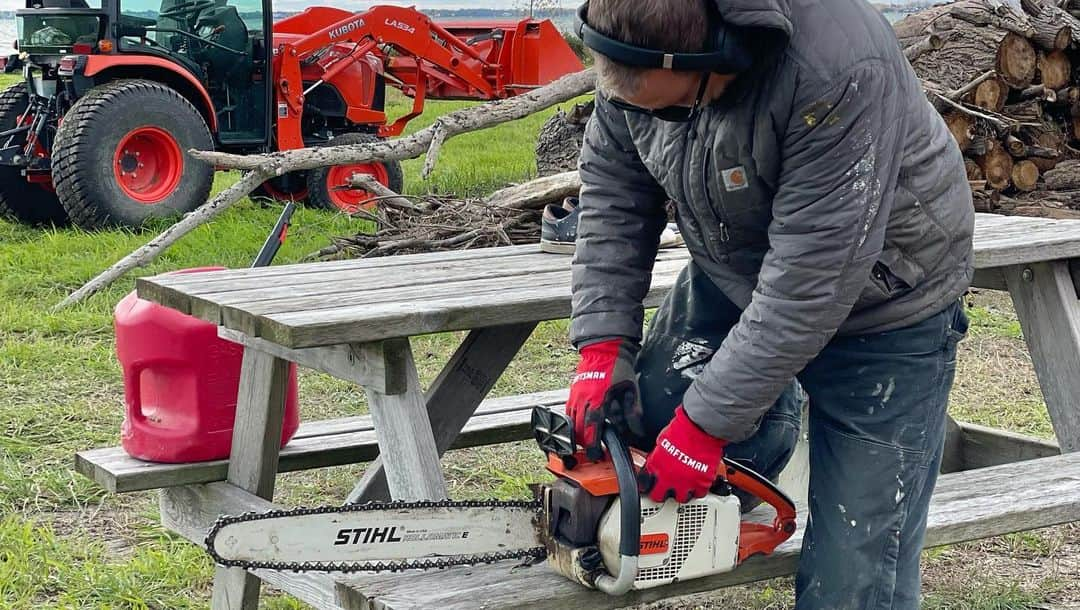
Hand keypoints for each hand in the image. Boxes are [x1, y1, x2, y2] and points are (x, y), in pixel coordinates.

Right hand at [565, 338, 637, 459]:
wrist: (604, 348)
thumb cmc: (618, 368)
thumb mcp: (631, 389)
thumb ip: (633, 411)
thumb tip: (637, 431)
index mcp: (598, 399)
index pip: (592, 428)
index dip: (592, 445)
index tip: (595, 455)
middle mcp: (583, 399)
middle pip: (578, 429)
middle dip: (584, 443)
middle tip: (593, 452)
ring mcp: (575, 396)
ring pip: (571, 423)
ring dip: (578, 434)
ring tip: (587, 442)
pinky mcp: (572, 393)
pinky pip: (568, 413)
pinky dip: (573, 422)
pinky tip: (581, 427)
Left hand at [639, 406, 726, 502]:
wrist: (700, 429)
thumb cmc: (681, 430)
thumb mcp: (661, 442)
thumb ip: (658, 456)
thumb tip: (658, 459)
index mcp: (656, 466)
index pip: (645, 482)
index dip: (647, 483)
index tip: (650, 483)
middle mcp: (669, 477)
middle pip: (659, 496)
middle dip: (660, 494)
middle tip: (664, 490)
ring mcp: (685, 482)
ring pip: (681, 498)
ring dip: (681, 493)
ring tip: (683, 488)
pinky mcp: (702, 482)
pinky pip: (699, 493)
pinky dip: (699, 490)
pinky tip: (698, 484)